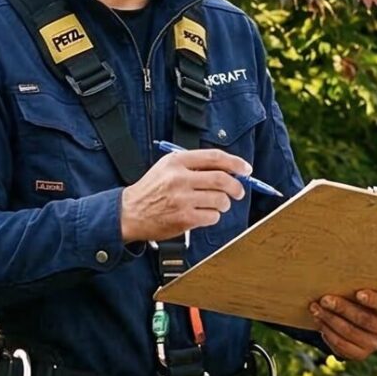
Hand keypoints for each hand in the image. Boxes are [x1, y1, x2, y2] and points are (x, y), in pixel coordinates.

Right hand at [119, 148, 250, 242]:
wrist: (130, 212)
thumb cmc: (152, 190)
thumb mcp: (167, 167)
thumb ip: (194, 165)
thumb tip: (228, 169)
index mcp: (177, 161)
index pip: (214, 157)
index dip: (235, 162)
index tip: (246, 169)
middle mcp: (179, 178)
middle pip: (221, 179)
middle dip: (236, 186)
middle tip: (239, 191)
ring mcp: (182, 199)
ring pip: (220, 200)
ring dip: (224, 204)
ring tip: (217, 204)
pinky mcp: (184, 218)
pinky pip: (212, 217)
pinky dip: (213, 216)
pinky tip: (204, 214)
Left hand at [310, 289, 376, 361]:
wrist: (355, 320)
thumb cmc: (357, 298)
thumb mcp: (362, 289)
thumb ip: (356, 285)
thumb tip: (336, 272)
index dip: (373, 300)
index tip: (358, 293)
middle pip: (363, 319)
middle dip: (341, 308)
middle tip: (324, 299)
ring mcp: (374, 344)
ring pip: (349, 332)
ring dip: (329, 319)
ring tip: (315, 308)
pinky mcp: (360, 355)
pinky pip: (341, 345)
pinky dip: (328, 333)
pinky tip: (319, 322)